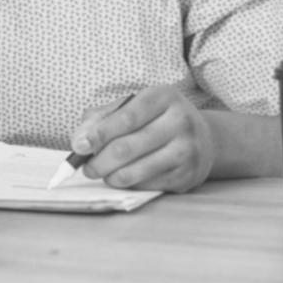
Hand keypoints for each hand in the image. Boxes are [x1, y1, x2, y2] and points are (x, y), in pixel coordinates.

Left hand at [71, 85, 215, 192]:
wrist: (203, 138)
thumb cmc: (157, 120)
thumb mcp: (134, 106)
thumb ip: (103, 117)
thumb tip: (79, 140)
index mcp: (164, 96)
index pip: (126, 117)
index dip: (99, 134)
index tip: (79, 146)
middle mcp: (180, 120)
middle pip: (127, 147)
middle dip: (99, 161)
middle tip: (86, 168)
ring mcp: (187, 150)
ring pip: (136, 170)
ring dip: (111, 177)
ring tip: (102, 174)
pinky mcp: (188, 175)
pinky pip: (148, 185)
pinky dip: (129, 185)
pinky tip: (124, 178)